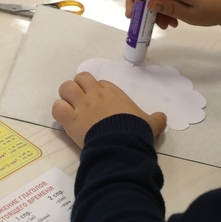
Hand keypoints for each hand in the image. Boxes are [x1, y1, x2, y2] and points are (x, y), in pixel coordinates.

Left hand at [52, 72, 166, 147]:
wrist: (122, 143)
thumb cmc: (136, 130)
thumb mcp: (150, 123)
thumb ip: (156, 119)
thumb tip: (163, 118)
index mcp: (114, 92)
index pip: (101, 83)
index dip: (98, 90)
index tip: (100, 101)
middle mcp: (95, 94)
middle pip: (81, 78)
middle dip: (79, 86)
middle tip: (81, 100)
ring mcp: (81, 105)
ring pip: (66, 88)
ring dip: (66, 96)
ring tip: (70, 107)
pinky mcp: (71, 119)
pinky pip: (57, 107)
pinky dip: (59, 111)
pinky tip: (64, 118)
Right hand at [126, 0, 220, 29]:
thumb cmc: (214, 8)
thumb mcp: (189, 14)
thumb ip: (167, 8)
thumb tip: (149, 4)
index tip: (136, 7)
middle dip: (143, 4)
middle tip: (141, 21)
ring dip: (156, 8)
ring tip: (165, 25)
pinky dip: (165, 5)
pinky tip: (172, 20)